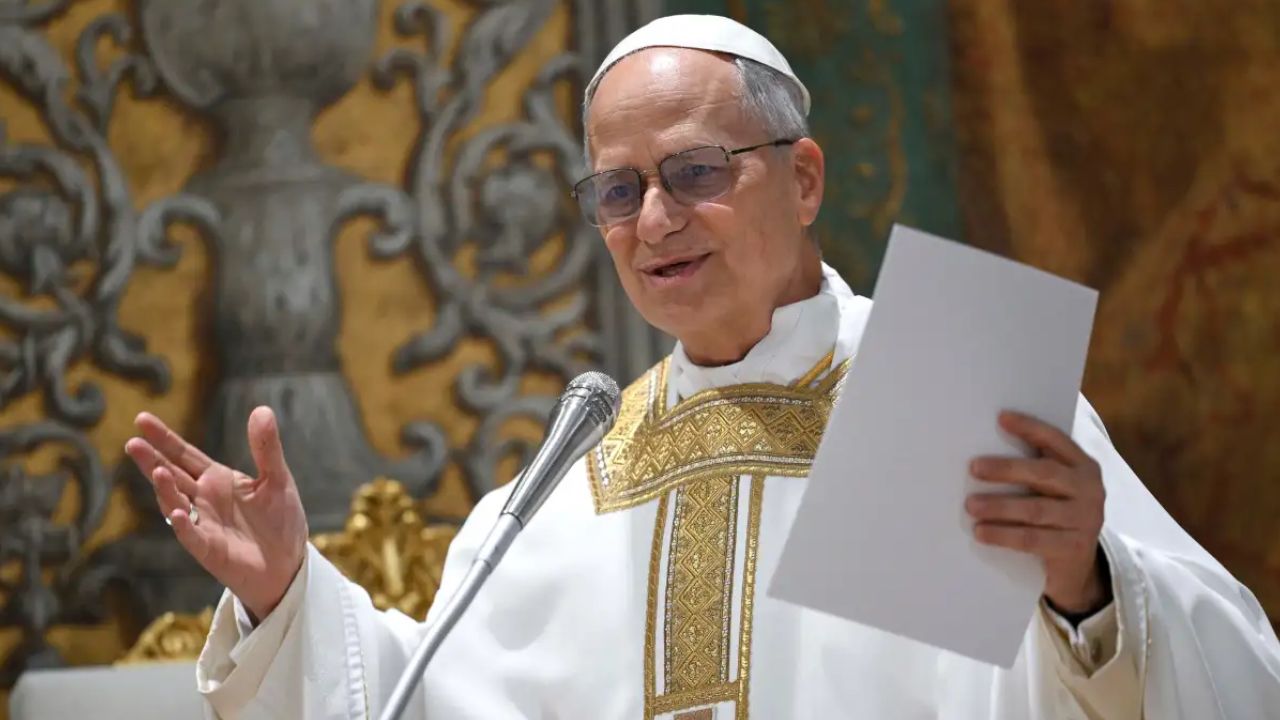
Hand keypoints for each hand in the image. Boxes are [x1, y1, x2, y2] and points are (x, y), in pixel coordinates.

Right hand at [124, 406, 307, 621]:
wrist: (288, 563)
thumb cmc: (280, 520)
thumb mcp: (277, 479)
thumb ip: (266, 448)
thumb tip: (261, 409)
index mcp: (217, 479)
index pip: (184, 455)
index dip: (164, 438)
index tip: (141, 419)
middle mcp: (203, 500)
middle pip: (172, 475)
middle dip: (152, 460)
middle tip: (133, 443)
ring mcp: (203, 524)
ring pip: (176, 503)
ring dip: (165, 489)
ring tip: (158, 470)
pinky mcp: (209, 550)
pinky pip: (192, 536)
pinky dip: (184, 525)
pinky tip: (180, 512)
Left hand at [966, 411, 1108, 613]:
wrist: (1078, 565)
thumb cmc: (1055, 514)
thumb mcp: (1053, 488)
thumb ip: (1034, 468)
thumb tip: (984, 451)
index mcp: (1084, 466)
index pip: (1056, 440)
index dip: (1030, 428)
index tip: (1001, 418)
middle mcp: (1090, 489)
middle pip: (1044, 473)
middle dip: (1007, 469)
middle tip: (974, 467)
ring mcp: (1085, 519)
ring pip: (1035, 509)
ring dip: (999, 506)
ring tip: (970, 505)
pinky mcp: (1074, 548)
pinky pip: (1033, 539)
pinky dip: (1003, 535)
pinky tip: (981, 532)